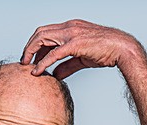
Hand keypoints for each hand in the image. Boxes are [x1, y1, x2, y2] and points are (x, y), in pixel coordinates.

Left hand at [20, 19, 145, 78]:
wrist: (122, 49)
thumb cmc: (105, 52)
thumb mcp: (82, 59)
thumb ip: (67, 66)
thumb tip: (55, 75)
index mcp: (71, 27)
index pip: (46, 31)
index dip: (35, 44)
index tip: (31, 58)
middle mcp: (69, 27)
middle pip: (40, 32)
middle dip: (29, 46)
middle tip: (24, 61)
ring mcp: (72, 33)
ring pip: (43, 38)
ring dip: (31, 52)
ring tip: (26, 65)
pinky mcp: (75, 44)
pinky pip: (53, 53)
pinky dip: (42, 63)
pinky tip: (36, 72)